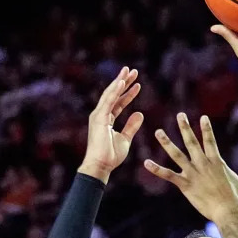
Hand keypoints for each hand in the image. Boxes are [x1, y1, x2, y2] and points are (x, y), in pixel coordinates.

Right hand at [79, 67, 143, 182]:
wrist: (101, 166)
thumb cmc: (110, 156)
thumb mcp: (125, 138)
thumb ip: (131, 126)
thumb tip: (139, 114)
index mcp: (106, 119)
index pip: (119, 102)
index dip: (128, 93)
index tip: (138, 84)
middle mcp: (101, 115)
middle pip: (114, 94)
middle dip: (123, 82)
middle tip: (133, 71)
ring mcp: (98, 115)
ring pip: (110, 94)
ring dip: (119, 82)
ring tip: (128, 71)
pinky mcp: (98, 118)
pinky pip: (108, 102)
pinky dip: (115, 91)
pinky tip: (122, 82)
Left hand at [143, 113, 237, 221]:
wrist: (229, 211)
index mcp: (216, 161)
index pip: (210, 140)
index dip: (206, 129)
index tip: (201, 117)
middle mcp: (203, 164)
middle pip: (192, 142)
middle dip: (185, 128)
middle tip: (179, 115)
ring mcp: (193, 173)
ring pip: (177, 154)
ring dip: (167, 143)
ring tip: (158, 132)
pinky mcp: (185, 185)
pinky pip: (168, 176)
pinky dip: (157, 169)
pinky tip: (146, 163)